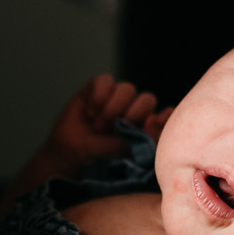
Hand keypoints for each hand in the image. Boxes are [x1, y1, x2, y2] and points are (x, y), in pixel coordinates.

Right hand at [39, 74, 171, 174]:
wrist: (70, 152)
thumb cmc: (98, 153)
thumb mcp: (121, 150)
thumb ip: (140, 138)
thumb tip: (157, 121)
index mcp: (146, 123)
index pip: (164, 113)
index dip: (162, 117)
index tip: (150, 125)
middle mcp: (134, 107)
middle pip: (147, 99)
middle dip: (132, 115)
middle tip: (114, 130)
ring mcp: (116, 95)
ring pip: (127, 88)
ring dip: (112, 108)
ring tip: (98, 126)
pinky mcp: (97, 86)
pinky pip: (105, 81)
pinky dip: (99, 96)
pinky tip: (90, 112)